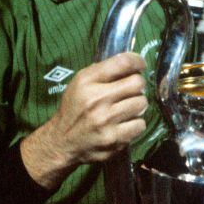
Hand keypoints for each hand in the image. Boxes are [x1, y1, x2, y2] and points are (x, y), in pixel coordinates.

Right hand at [24, 52, 149, 189]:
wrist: (62, 142)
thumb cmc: (74, 109)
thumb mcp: (80, 83)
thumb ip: (102, 72)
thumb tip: (131, 64)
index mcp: (87, 81)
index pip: (123, 63)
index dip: (137, 61)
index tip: (140, 65)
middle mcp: (96, 99)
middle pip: (137, 83)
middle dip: (138, 85)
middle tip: (132, 90)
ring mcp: (106, 120)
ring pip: (142, 104)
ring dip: (138, 105)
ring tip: (127, 108)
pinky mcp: (114, 139)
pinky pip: (140, 125)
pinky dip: (136, 124)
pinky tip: (125, 124)